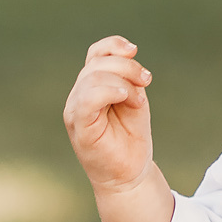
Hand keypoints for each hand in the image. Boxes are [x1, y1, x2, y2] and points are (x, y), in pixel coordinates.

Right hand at [63, 35, 154, 193]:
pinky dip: (107, 91)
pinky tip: (125, 97)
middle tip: (146, 81)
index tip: (135, 50)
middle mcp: (79, 95)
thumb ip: (128, 78)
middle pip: (97, 63)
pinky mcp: (78, 125)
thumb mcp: (134, 100)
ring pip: (92, 77)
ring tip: (137, 101)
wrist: (129, 175)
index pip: (95, 54)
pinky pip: (86, 98)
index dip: (114, 46)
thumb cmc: (131, 139)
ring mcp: (75, 110)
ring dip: (123, 81)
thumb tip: (128, 53)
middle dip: (127, 67)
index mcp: (91, 87)